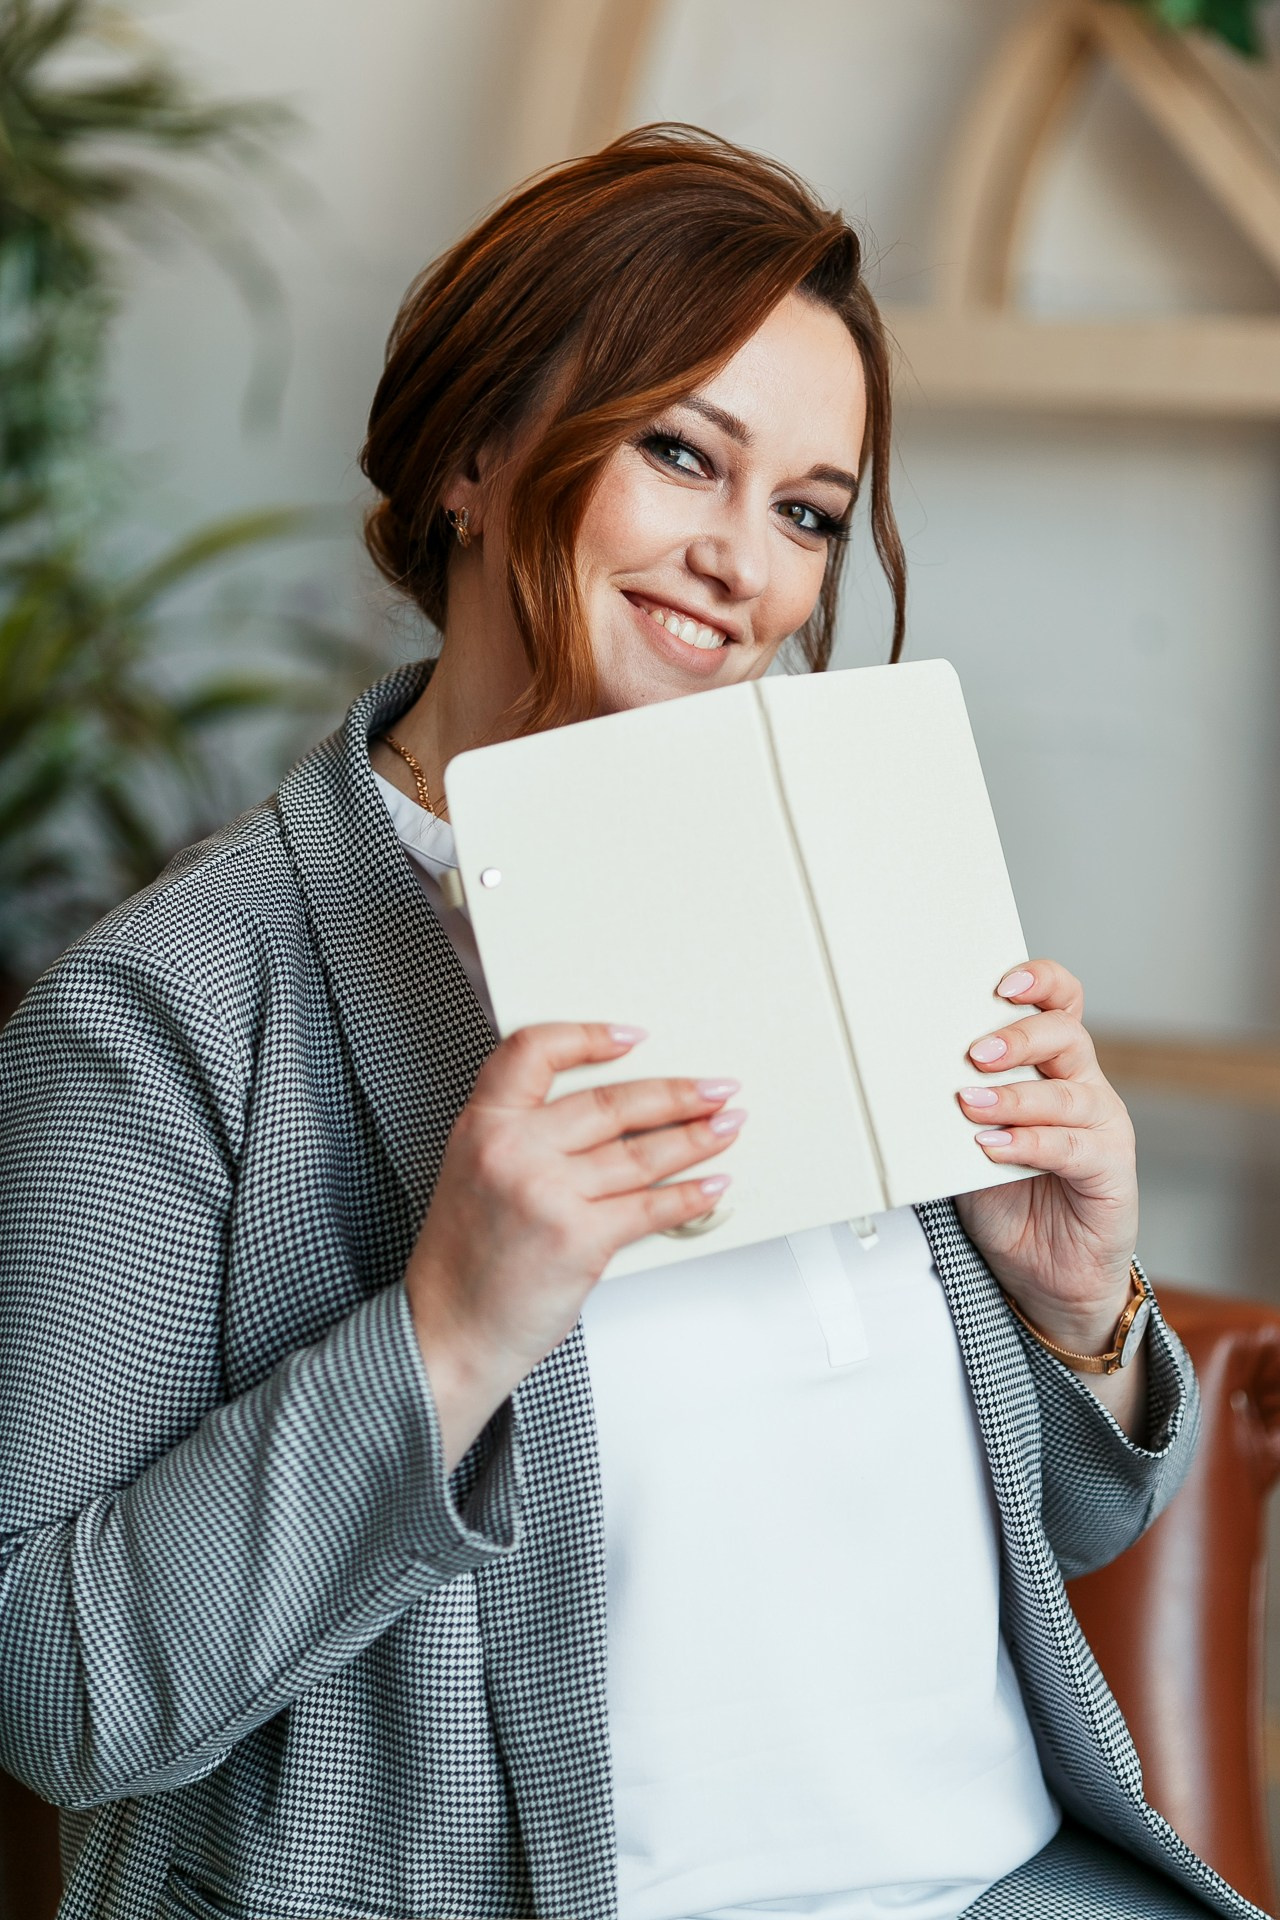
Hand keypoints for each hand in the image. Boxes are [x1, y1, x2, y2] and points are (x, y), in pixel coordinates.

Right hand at [404, 1021, 744, 1467]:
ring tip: (728, 1126)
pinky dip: (691, 1196)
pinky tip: (713, 1184)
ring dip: (697, 1137)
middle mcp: (513, 1150)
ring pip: (641, 1153)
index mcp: (482, 1124)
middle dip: (676, 1093)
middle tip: (715, 1088)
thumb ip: (524, 1135)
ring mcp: (548, 1193)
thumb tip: (614, 1117)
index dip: (588, 1036)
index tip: (632, 1037)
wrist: (448, 1329)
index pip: (534, 1051)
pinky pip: (651, 1207)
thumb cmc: (465, 1259)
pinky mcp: (580, 1239)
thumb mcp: (473, 1172)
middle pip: (610, 1102)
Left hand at [952, 959, 1138, 1354]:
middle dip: (1018, 1036)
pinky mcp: (1111, 1170)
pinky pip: (1073, 1147)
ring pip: (1069, 1092)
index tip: (1002, 981)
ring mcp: (1102, 1127)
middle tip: (973, 1054)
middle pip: (1067, 1035)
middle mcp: (1084, 1087)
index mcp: (1053, 1068)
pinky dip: (1030, 1143)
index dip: (1041, 982)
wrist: (1048, 1273)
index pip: (1061, 1004)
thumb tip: (903, 1077)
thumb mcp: (970, 1142)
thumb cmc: (1011, 1200)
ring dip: (1015, 1096)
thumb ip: (955, 1108)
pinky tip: (994, 1147)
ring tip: (970, 1105)